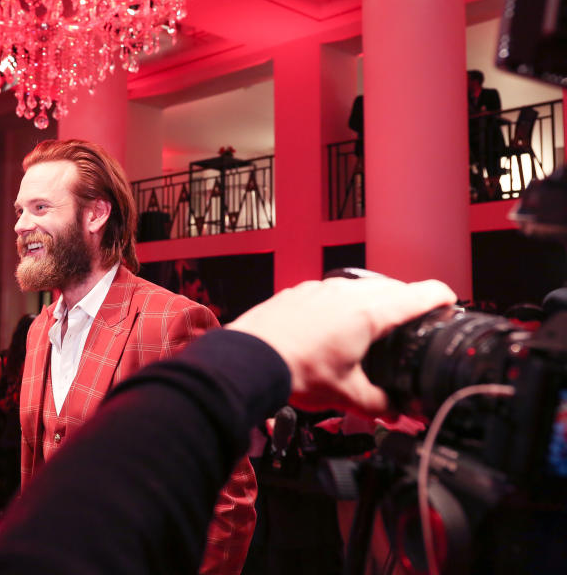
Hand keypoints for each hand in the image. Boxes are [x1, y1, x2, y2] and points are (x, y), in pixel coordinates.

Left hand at [226, 277, 455, 417]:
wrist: (248, 359)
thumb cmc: (296, 371)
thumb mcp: (346, 395)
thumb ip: (377, 403)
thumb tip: (394, 412)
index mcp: (369, 313)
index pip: (420, 295)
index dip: (442, 297)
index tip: (451, 302)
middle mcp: (345, 293)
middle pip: (390, 288)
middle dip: (407, 302)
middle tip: (415, 320)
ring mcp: (319, 288)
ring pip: (358, 287)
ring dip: (371, 302)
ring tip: (373, 326)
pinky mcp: (297, 292)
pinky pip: (329, 292)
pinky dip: (340, 304)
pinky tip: (332, 327)